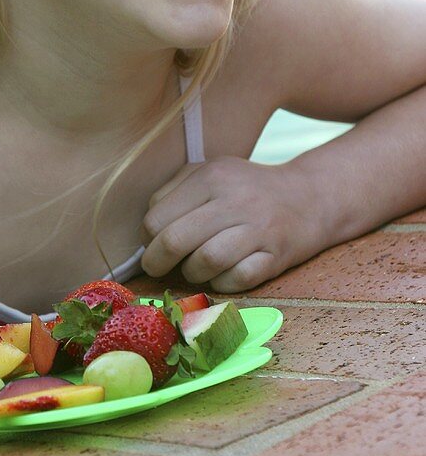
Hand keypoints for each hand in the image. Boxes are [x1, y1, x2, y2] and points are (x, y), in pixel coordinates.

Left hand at [141, 156, 323, 291]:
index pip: (157, 217)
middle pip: (175, 241)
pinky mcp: (276, 256)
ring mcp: (258, 229)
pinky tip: (222, 275)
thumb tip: (146, 229)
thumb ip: (173, 191)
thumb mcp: (209, 173)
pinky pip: (237, 280)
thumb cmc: (246, 188)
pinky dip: (222, 283)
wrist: (308, 197)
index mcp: (211, 177)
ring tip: (194, 268)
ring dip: (191, 273)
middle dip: (157, 262)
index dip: (147, 238)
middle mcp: (234, 200)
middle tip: (157, 268)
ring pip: (205, 262)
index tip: (151, 244)